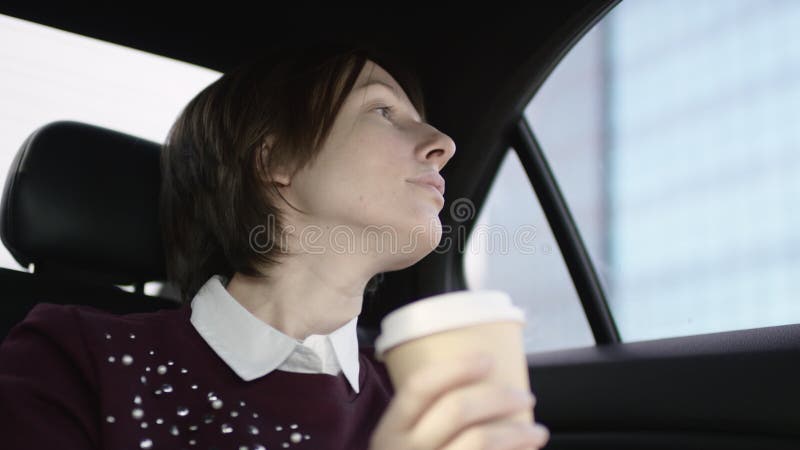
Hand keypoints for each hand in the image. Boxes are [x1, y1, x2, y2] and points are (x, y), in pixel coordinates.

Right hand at [369, 353, 549, 449]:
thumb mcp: (400, 446)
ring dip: (517, 433)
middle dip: (499, 397)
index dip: (456, 368)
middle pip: (457, 409)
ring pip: (480, 440)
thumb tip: (477, 386)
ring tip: (537, 432)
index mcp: (389, 431)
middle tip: (525, 397)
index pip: (420, 386)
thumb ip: (423, 422)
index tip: (487, 359)